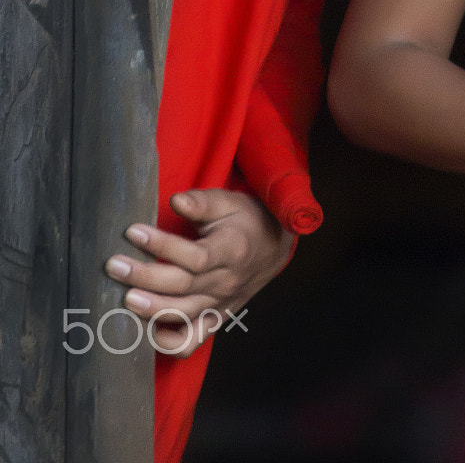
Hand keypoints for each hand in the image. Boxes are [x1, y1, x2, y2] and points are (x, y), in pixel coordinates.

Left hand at [105, 188, 294, 356]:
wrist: (272, 247)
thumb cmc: (245, 220)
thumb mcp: (229, 202)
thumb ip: (202, 201)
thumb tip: (175, 200)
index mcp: (232, 250)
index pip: (194, 256)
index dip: (162, 246)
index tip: (133, 231)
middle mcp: (226, 281)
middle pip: (182, 286)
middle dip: (144, 277)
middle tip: (114, 266)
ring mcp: (220, 305)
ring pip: (182, 315)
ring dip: (150, 309)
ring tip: (123, 297)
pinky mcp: (215, 320)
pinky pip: (190, 341)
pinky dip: (166, 342)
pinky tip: (146, 328)